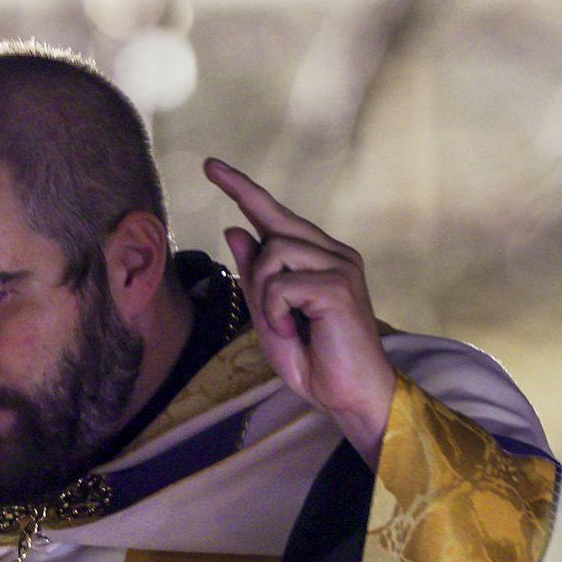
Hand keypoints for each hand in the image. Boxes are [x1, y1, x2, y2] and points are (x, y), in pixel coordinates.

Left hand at [203, 159, 394, 463]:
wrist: (350, 396)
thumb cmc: (315, 360)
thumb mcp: (269, 317)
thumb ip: (255, 276)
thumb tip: (235, 230)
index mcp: (319, 257)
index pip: (276, 214)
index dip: (244, 189)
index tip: (211, 165)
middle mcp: (334, 253)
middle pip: (273, 226)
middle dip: (250, 241)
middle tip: (241, 240)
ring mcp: (341, 266)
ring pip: (274, 253)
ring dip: (264, 295)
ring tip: (285, 326)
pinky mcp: (339, 286)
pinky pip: (282, 285)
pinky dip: (276, 313)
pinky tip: (294, 331)